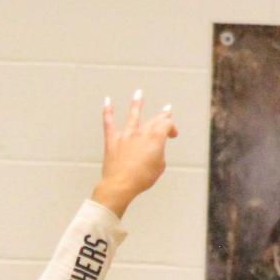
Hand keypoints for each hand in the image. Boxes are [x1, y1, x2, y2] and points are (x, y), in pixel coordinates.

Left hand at [94, 91, 176, 216]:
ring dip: (137, 103)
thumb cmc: (140, 179)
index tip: (173, 134)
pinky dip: (108, 111)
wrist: (120, 185)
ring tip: (138, 93)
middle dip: (162, 116)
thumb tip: (154, 151)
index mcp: (155, 138)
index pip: (166, 125)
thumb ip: (158, 154)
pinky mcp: (112, 141)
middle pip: (153, 120)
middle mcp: (141, 133)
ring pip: (133, 115)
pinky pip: (109, 123)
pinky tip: (107, 101)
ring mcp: (126, 136)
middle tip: (166, 112)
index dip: (171, 128)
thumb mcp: (159, 167)